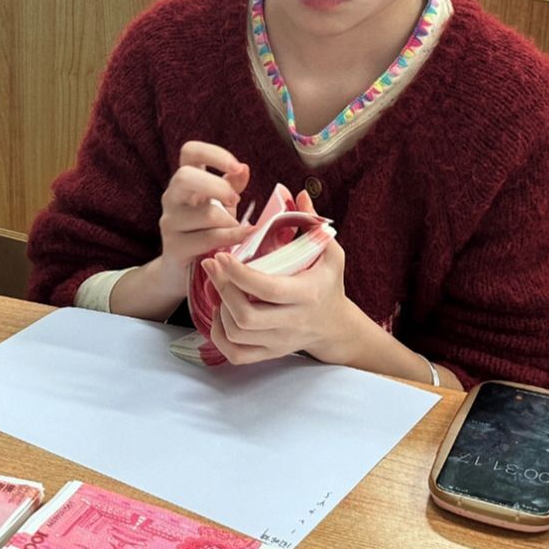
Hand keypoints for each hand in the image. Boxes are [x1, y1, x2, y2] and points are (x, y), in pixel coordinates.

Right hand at [155, 141, 253, 298]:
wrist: (182, 270)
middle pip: (184, 176)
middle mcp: (172, 197)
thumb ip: (232, 185)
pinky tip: (243, 236)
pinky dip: (231, 238)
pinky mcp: (174, 246)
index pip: (190, 152)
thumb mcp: (221, 205)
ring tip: (240, 228)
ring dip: (230, 221)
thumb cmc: (205, 230)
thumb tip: (244, 168)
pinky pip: (207, 239)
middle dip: (218, 187)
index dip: (214, 154)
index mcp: (185, 181)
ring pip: (205, 213)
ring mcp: (170, 222)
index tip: (237, 167)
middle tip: (236, 200)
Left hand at [204, 191, 362, 364]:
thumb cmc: (328, 283)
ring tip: (218, 285)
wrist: (336, 326)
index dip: (238, 274)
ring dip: (220, 309)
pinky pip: (237, 354)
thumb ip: (312, 223)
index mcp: (307, 295)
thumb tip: (299, 193)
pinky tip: (221, 313)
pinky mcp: (269, 353)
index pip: (266, 289)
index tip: (222, 255)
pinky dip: (220, 336)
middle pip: (246, 316)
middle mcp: (293, 323)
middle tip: (212, 265)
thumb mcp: (330, 252)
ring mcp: (280, 342)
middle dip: (223, 289)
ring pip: (237, 335)